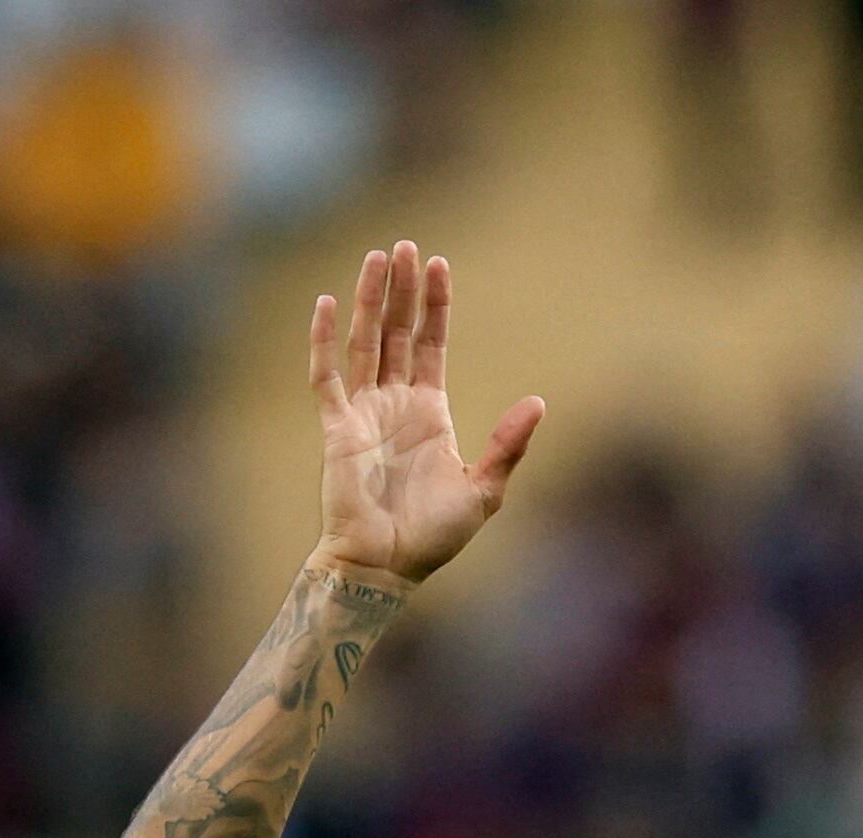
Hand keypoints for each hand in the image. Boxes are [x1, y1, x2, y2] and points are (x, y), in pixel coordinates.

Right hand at [308, 241, 544, 586]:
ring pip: (364, 342)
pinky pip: (327, 377)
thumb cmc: (433, 537)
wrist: (385, 568)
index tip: (438, 265)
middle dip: (402, 290)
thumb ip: (507, 445)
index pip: (430, 345)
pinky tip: (326, 302)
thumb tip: (539, 402)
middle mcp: (394, 404)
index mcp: (429, 413)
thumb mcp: (484, 489)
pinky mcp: (336, 429)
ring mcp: (363, 413)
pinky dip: (324, 340)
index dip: (435, 306)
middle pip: (396, 332)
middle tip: (405, 245)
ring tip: (376, 258)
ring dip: (368, 300)